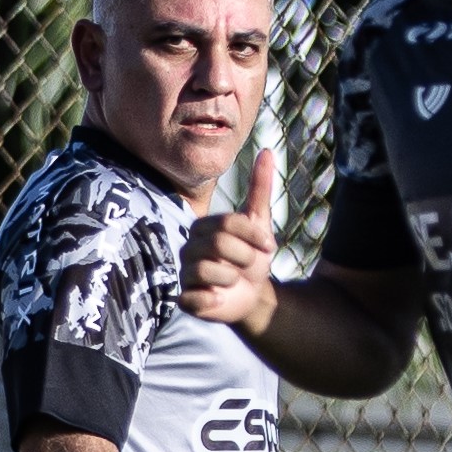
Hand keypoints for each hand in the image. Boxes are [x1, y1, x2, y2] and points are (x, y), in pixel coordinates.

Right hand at [180, 149, 280, 333]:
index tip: (267, 246)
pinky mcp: (185, 300)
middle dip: (245, 257)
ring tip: (233, 280)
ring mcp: (184, 273)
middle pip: (220, 245)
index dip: (254, 237)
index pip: (229, 223)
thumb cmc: (253, 256)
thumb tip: (266, 151)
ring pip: (207, 270)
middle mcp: (188, 247)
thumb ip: (260, 188)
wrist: (253, 294)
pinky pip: (193, 299)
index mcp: (203, 227)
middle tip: (247, 265)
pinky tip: (220, 299)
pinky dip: (213, 300)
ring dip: (233, 277)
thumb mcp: (260, 223)